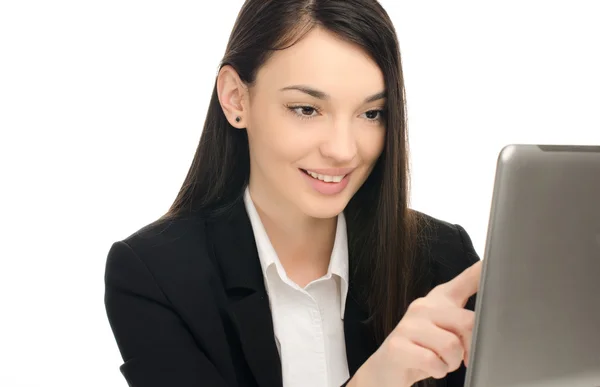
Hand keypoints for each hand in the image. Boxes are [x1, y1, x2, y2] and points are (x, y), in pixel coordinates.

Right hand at [349, 260, 481, 386]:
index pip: (467, 279)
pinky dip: (437, 371)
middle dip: (470, 347)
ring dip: (451, 363)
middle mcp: (423, 306)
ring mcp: (408, 324)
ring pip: (452, 346)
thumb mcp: (445, 330)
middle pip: (468, 321)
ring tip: (440, 362)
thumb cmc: (422, 349)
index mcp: (439, 299)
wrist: (386, 369)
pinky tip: (429, 367)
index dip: (483, 269)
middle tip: (460, 356)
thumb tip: (493, 320)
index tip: (496, 256)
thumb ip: (467, 321)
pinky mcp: (397, 346)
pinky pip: (434, 362)